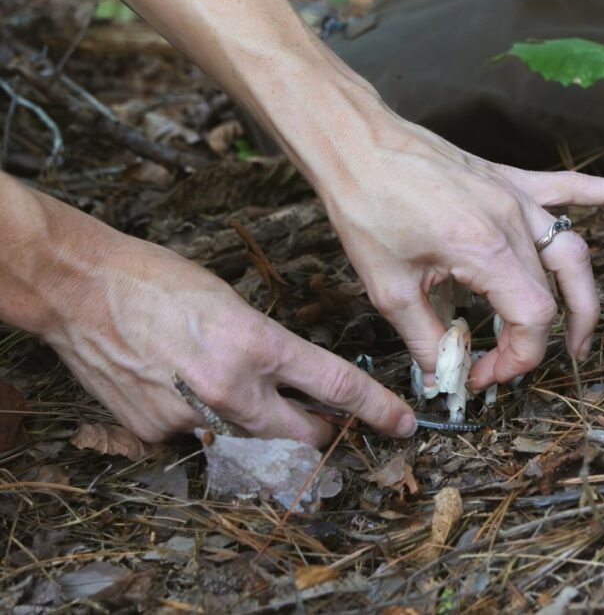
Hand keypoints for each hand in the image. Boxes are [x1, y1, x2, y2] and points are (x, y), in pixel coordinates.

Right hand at [0, 175, 416, 445]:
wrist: (83, 289)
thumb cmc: (159, 280)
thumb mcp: (234, 303)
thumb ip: (269, 347)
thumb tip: (295, 378)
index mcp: (258, 345)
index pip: (336, 386)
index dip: (376, 409)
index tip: (401, 424)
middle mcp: (230, 389)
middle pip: (302, 437)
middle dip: (320, 434)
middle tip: (324, 423)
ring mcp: (191, 417)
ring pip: (249, 444)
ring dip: (257, 428)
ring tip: (228, 386)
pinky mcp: (155, 433)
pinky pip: (197, 438)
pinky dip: (199, 421)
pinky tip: (176, 386)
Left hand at [309, 110, 603, 391]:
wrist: (356, 144)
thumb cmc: (367, 205)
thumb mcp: (389, 287)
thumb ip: (425, 337)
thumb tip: (443, 373)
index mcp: (485, 249)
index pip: (533, 317)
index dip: (516, 358)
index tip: (481, 373)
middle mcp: (513, 221)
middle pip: (555, 292)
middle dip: (540, 339)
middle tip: (518, 366)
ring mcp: (516, 196)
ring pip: (572, 251)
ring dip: (584, 295)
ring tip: (581, 332)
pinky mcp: (509, 180)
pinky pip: (571, 187)